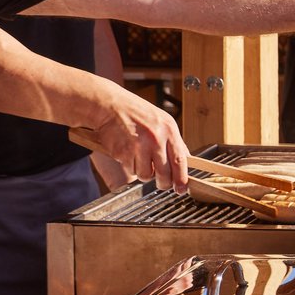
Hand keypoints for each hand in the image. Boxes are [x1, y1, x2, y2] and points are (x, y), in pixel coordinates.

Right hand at [74, 88, 189, 191]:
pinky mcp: (124, 152)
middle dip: (163, 182)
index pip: (180, 161)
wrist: (109, 105)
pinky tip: (128, 152)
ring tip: (139, 157)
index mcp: (169, 130)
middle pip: (164, 174)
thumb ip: (173, 141)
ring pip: (146, 175)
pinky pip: (131, 170)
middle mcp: (156, 138)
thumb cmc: (135, 113)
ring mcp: (139, 146)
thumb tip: (186, 161)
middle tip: (161, 182)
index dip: (182, 179)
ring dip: (143, 172)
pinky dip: (130, 166)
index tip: (181, 189)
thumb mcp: (161, 121)